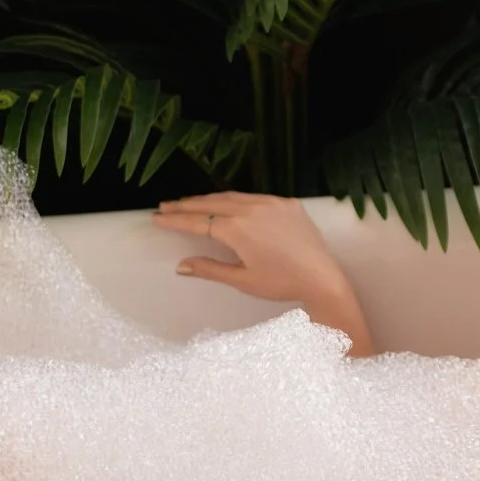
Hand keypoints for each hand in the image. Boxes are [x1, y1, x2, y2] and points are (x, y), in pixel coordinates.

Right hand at [152, 192, 348, 305]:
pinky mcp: (287, 203)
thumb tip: (180, 266)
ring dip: (209, 200)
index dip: (176, 220)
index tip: (157, 217)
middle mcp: (252, 209)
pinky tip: (227, 204)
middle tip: (166, 206)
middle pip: (211, 204)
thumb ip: (209, 269)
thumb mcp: (242, 280)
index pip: (198, 222)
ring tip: (190, 203)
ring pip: (233, 197)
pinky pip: (255, 198)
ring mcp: (271, 203)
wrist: (321, 278)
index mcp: (237, 229)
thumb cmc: (281, 283)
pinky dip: (236, 199)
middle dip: (187, 205)